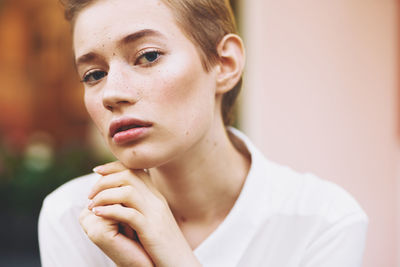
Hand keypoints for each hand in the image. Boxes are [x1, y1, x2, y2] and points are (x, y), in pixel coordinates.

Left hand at [79, 161, 200, 266]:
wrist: (180, 263)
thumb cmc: (163, 245)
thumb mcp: (153, 220)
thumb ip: (141, 205)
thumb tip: (121, 195)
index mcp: (156, 196)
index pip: (135, 169)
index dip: (114, 166)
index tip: (98, 171)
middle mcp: (156, 200)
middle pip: (129, 175)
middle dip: (105, 180)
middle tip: (90, 194)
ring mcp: (155, 214)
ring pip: (127, 191)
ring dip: (104, 195)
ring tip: (91, 205)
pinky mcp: (151, 230)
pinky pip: (128, 214)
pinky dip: (110, 211)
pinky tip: (97, 214)